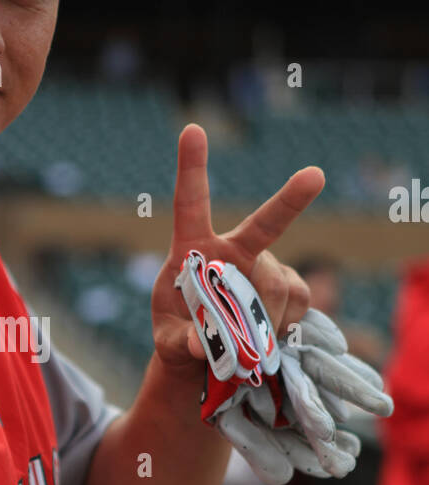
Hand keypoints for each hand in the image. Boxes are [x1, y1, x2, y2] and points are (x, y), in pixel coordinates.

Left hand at [151, 124, 324, 380]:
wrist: (208, 354)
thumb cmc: (180, 336)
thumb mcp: (170, 343)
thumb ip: (183, 342)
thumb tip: (206, 342)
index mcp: (193, 249)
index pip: (191, 203)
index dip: (192, 168)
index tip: (192, 130)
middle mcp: (233, 249)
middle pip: (266, 224)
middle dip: (291, 199)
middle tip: (315, 175)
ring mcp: (265, 266)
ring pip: (277, 286)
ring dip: (264, 320)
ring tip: (244, 345)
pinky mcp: (291, 287)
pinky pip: (297, 303)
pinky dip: (282, 326)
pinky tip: (266, 334)